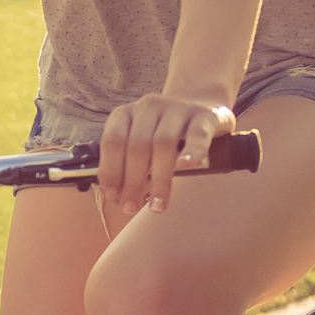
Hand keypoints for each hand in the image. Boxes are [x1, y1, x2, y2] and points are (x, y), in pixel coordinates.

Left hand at [97, 89, 233, 222]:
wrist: (199, 109)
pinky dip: (191, 152)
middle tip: (132, 207)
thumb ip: (125, 165)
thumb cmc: (162, 134)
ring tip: (158, 204)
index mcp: (126, 113)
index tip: (113, 196)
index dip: (111, 170)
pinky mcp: (203, 116)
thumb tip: (116, 196)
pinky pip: (196, 136)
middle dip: (133, 182)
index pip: (113, 141)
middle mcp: (149, 107)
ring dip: (159, 179)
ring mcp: (177, 109)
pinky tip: (185, 166)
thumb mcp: (138, 143)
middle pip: (138, 146)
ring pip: (164, 143)